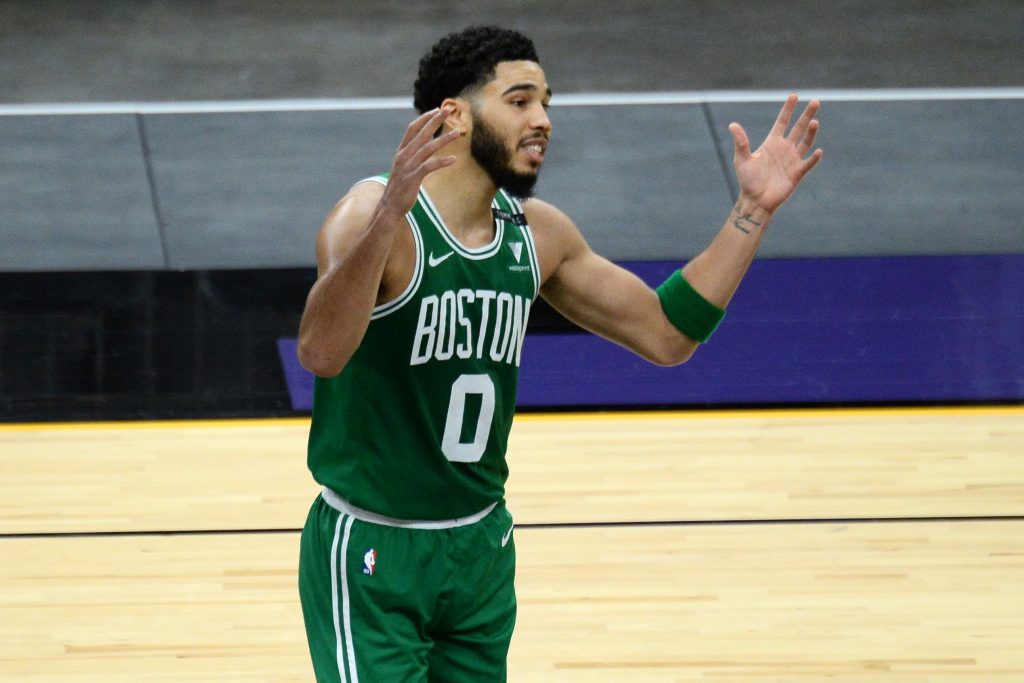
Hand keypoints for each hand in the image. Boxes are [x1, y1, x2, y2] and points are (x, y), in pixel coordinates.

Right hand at [380, 108, 461, 215]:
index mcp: (401, 151)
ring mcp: (408, 167)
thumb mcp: (404, 167)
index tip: (437, 110)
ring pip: (428, 148)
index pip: (413, 128)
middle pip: (421, 133)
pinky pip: (429, 166)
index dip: (425, 118)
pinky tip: (453, 159)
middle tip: (448, 110)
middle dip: (435, 120)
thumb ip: (412, 155)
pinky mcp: (413, 178)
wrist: (390, 206)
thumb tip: (424, 145)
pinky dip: (442, 162)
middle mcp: (404, 156)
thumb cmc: (400, 187)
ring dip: (444, 139)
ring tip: (458, 133)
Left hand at [729, 94, 822, 214]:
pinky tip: (818, 151)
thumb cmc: (748, 181)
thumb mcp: (742, 160)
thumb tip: (732, 124)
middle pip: (798, 128)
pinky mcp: (797, 173)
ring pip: (806, 142)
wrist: (756, 201)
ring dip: (811, 132)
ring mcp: (792, 160)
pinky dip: (814, 158)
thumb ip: (741, 142)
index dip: (788, 109)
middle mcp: (784, 149)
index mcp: (771, 143)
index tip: (794, 95)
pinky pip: (808, 163)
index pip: (782, 122)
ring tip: (815, 122)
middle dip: (806, 115)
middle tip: (815, 101)